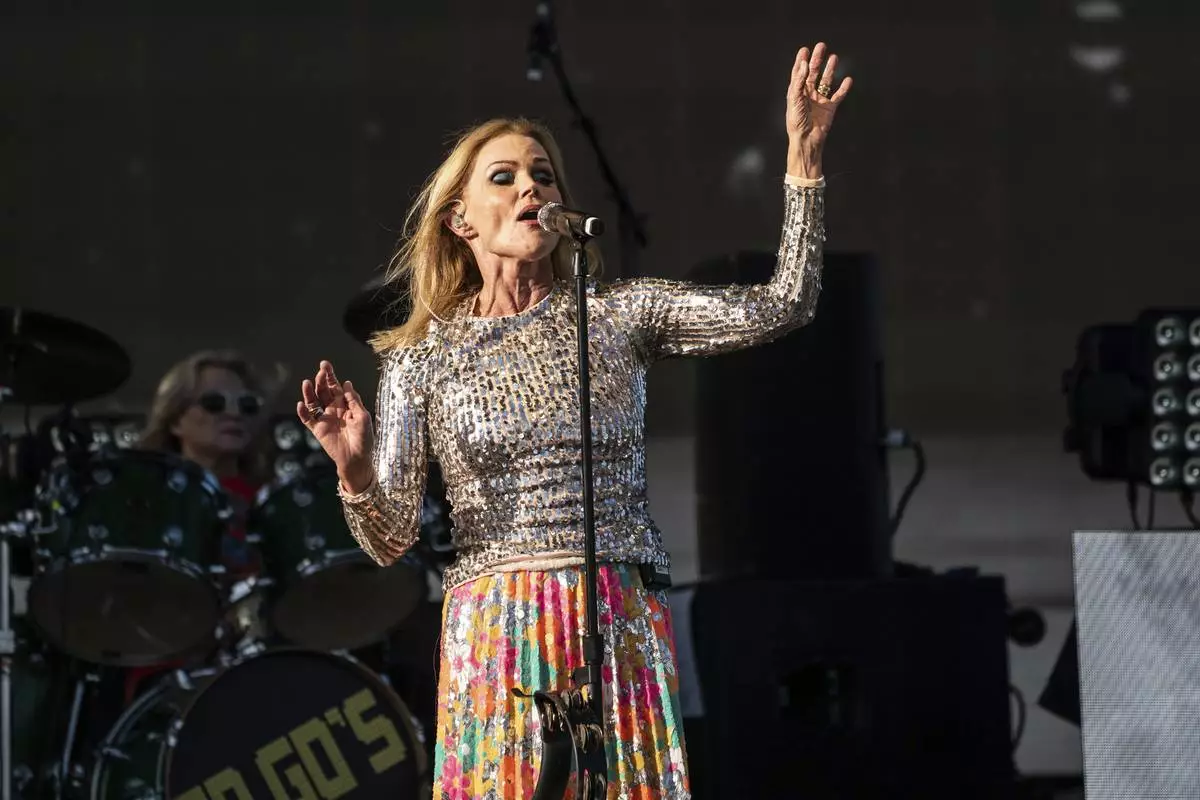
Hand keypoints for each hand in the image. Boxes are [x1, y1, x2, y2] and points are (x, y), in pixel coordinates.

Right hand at [297, 360, 374, 491]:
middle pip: (324, 391)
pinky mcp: (317, 429)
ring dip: (310, 392)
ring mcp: (324, 419)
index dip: (330, 376)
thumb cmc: (364, 438)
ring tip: (307, 383)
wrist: (357, 459)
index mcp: (346, 405)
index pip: (336, 387)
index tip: (325, 365)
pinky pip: (307, 419)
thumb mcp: (363, 417)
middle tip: (320, 371)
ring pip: (314, 402)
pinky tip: (301, 404)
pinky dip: (303, 412)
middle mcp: (334, 409)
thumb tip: (347, 383)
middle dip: (321, 380)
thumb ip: (353, 401)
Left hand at [785, 42, 852, 175]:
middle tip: (821, 46)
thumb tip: (805, 63)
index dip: (801, 61)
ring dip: (830, 69)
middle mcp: (808, 95)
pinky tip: (848, 79)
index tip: (805, 49)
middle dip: (817, 60)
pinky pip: (838, 96)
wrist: (806, 140)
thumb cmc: (796, 121)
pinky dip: (844, 88)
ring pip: (826, 81)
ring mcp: (819, 101)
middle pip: (813, 73)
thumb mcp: (794, 99)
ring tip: (834, 57)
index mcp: (797, 92)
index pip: (799, 73)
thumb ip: (799, 81)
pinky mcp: (830, 108)